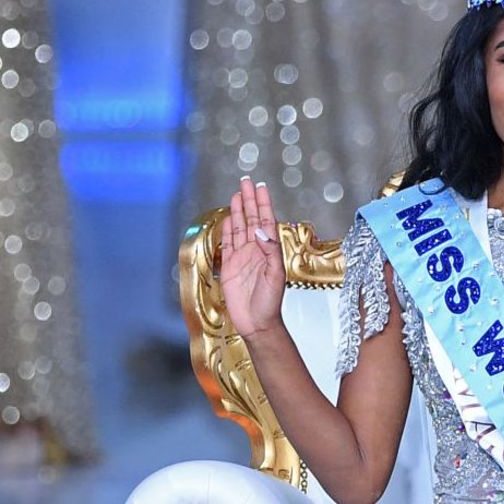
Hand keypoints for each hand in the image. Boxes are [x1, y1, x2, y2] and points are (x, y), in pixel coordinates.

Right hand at [220, 176, 285, 339]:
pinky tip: (228, 217)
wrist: (256, 322)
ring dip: (239, 210)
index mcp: (270, 250)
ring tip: (237, 194)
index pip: (266, 220)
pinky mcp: (229, 266)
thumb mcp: (275, 275)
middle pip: (252, 219)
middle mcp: (256, 249)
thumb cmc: (270, 301)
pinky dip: (228, 230)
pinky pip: (228, 243)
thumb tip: (260, 231)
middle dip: (250, 200)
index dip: (264, 203)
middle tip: (246, 181)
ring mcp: (242, 257)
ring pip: (240, 228)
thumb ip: (270, 251)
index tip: (261, 187)